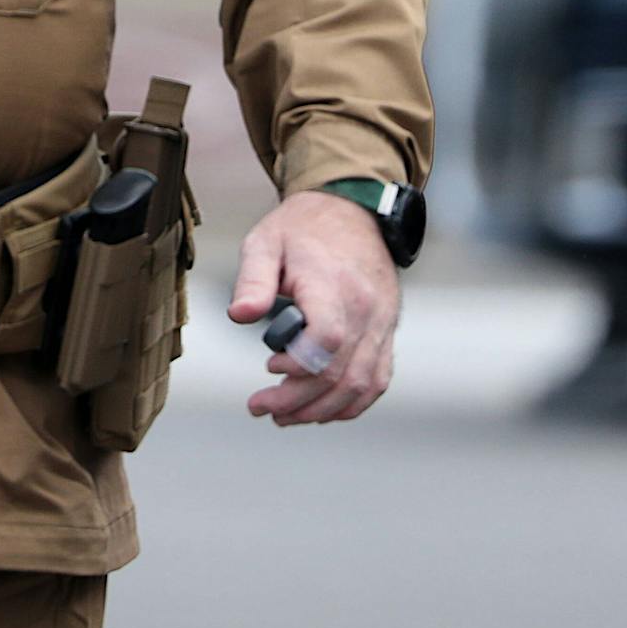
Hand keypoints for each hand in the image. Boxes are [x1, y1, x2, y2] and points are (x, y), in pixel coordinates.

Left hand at [227, 190, 399, 425]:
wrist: (351, 212)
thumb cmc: (301, 229)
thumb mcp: (265, 241)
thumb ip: (253, 279)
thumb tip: (240, 315)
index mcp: (332, 284)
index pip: (327, 338)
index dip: (298, 364)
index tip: (268, 365)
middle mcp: (365, 308)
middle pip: (340, 372)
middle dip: (297, 400)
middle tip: (262, 406)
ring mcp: (381, 323)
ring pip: (361, 384)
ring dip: (322, 409)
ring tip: (285, 416)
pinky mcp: (386, 331)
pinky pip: (378, 380)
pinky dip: (352, 403)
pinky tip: (322, 409)